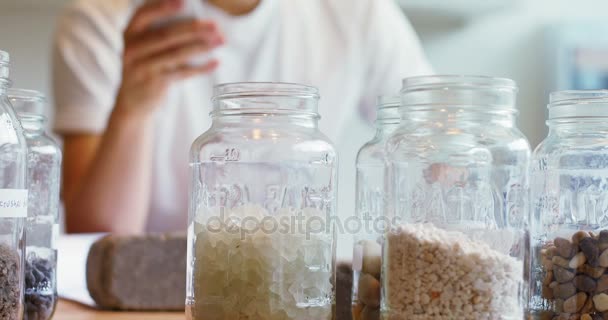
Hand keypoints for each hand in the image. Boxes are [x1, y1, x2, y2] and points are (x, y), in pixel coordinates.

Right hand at [114, 0, 222, 118]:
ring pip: (176, 54)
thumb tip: (198, 22)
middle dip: (193, 29)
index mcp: (131, 33)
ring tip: (220, 41)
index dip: (163, 7)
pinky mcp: (155, 83)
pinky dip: (200, 68)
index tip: (183, 2)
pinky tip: (215, 62)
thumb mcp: (144, 48)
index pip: (144, 14)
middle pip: (166, 35)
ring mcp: (143, 67)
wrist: (132, 102)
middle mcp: (133, 48)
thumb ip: (161, 33)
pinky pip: (182, 72)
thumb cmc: (146, 67)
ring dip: (201, 46)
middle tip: (215, 26)